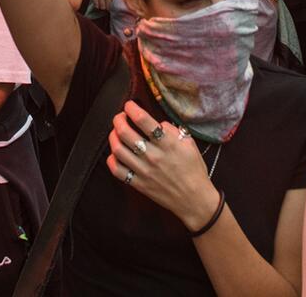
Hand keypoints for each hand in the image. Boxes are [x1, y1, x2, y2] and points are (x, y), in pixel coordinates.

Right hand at [89, 0, 116, 10]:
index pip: (110, 5)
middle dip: (105, 7)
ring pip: (99, 6)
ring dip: (100, 6)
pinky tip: (98, 1)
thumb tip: (114, 2)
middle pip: (104, 7)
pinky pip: (94, 2)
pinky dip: (96, 3)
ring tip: (101, 4)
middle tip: (105, 6)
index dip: (110, 7)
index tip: (109, 6)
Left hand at [105, 101, 218, 225]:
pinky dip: (112, 160)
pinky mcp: (139, 184)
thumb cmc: (194, 170)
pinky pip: (118, 171)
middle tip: (120, 117)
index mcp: (167, 144)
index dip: (132, 109)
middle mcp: (153, 156)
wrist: (194, 199)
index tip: (129, 105)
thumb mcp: (190, 144)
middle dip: (118, 120)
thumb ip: (173, 131)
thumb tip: (159, 123)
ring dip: (113, 137)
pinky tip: (115, 154)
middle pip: (126, 133)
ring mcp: (144, 171)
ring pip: (118, 150)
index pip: (144, 120)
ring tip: (115, 132)